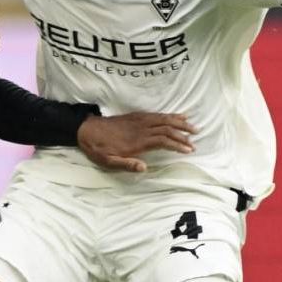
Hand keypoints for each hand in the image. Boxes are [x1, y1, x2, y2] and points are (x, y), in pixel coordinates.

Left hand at [77, 112, 195, 172]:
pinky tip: (178, 115)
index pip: (163, 140)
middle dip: (183, 134)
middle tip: (195, 140)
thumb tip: (144, 168)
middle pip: (167, 128)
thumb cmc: (98, 149)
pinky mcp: (136, 116)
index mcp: (137, 141)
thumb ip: (126, 164)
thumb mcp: (108, 162)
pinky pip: (157, 114)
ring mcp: (139, 120)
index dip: (177, 144)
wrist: (86, 130)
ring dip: (180, 122)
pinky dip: (170, 115)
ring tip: (193, 126)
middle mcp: (141, 128)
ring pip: (164, 119)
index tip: (189, 149)